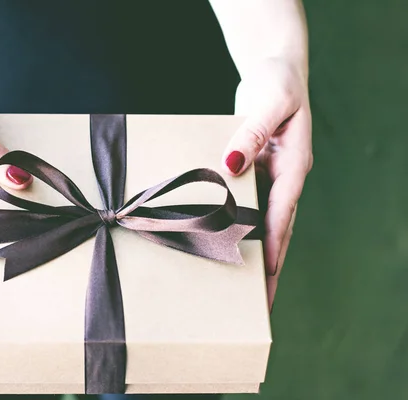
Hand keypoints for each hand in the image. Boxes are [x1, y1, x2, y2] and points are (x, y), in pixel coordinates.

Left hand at [221, 58, 312, 310]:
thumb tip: (230, 167)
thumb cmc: (276, 82)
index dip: (274, 242)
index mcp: (294, 163)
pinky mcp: (254, 172)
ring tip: (241, 288)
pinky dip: (239, 227)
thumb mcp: (268, 102)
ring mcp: (270, 177)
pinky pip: (247, 205)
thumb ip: (250, 135)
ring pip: (263, 223)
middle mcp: (284, 176)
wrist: (275, 70)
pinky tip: (225, 244)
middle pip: (277, 228)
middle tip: (258, 303)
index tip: (267, 273)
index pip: (283, 211)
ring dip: (254, 253)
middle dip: (269, 265)